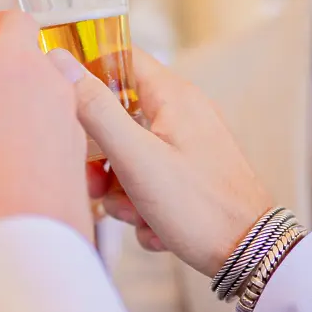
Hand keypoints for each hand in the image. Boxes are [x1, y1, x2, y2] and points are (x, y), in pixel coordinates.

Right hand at [0, 12, 92, 266]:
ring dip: (7, 110)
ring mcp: (72, 127)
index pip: (14, 20)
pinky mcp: (79, 164)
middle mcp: (53, 88)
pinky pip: (51, 139)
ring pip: (39, 103)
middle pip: (24, 63)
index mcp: (15, 66)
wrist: (23, 255)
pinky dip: (26, 143)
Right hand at [54, 47, 273, 277]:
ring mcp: (189, 148)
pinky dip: (146, 208)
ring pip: (131, 157)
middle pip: (119, 117)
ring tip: (137, 216)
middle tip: (97, 185)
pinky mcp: (192, 178)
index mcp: (173, 97)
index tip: (65, 106)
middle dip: (100, 155)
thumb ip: (96, 110)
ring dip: (122, 192)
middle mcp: (183, 115)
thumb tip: (59, 63)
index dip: (88, 75)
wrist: (253, 254)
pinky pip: (150, 183)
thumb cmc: (199, 205)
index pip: (120, 58)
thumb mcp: (136, 158)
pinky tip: (158, 229)